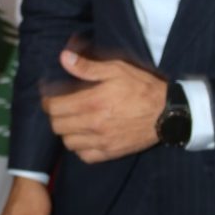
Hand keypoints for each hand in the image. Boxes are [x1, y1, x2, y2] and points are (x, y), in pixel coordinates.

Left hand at [42, 50, 166, 161]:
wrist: (167, 112)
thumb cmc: (141, 87)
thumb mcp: (116, 69)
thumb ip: (87, 66)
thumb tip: (63, 58)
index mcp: (92, 101)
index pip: (54, 107)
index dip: (47, 101)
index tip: (49, 97)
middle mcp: (94, 124)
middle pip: (57, 126)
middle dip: (55, 115)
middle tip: (61, 108)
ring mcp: (102, 141)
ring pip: (68, 142)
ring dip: (67, 131)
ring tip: (73, 121)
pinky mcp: (111, 153)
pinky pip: (84, 156)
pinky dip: (80, 147)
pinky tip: (86, 136)